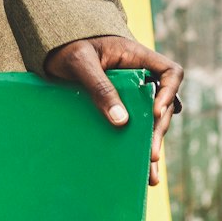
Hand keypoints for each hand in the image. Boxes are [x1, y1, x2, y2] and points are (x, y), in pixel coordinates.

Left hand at [44, 34, 182, 186]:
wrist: (52, 51)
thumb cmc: (67, 47)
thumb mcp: (80, 62)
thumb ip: (99, 87)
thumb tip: (121, 121)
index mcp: (135, 56)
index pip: (169, 72)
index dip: (169, 92)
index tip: (155, 112)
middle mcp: (139, 76)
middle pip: (163, 103)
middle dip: (158, 129)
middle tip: (151, 153)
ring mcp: (131, 93)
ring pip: (151, 120)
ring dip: (152, 143)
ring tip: (149, 174)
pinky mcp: (120, 106)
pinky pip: (134, 126)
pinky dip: (138, 146)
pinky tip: (140, 170)